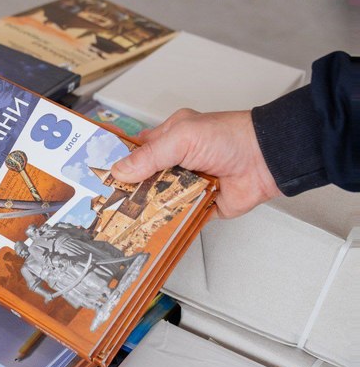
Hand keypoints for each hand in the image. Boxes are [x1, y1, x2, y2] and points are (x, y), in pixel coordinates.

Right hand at [111, 109, 280, 218]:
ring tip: (122, 219)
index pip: (136, 150)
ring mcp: (187, 184)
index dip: (118, 162)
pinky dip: (167, 223)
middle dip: (129, 190)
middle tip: (106, 203)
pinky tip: (149, 229)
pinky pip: (178, 217)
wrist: (267, 160)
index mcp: (169, 138)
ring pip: (158, 200)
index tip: (99, 175)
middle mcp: (176, 161)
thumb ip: (150, 156)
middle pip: (144, 179)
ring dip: (146, 208)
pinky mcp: (198, 205)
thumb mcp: (182, 138)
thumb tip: (120, 170)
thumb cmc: (230, 137)